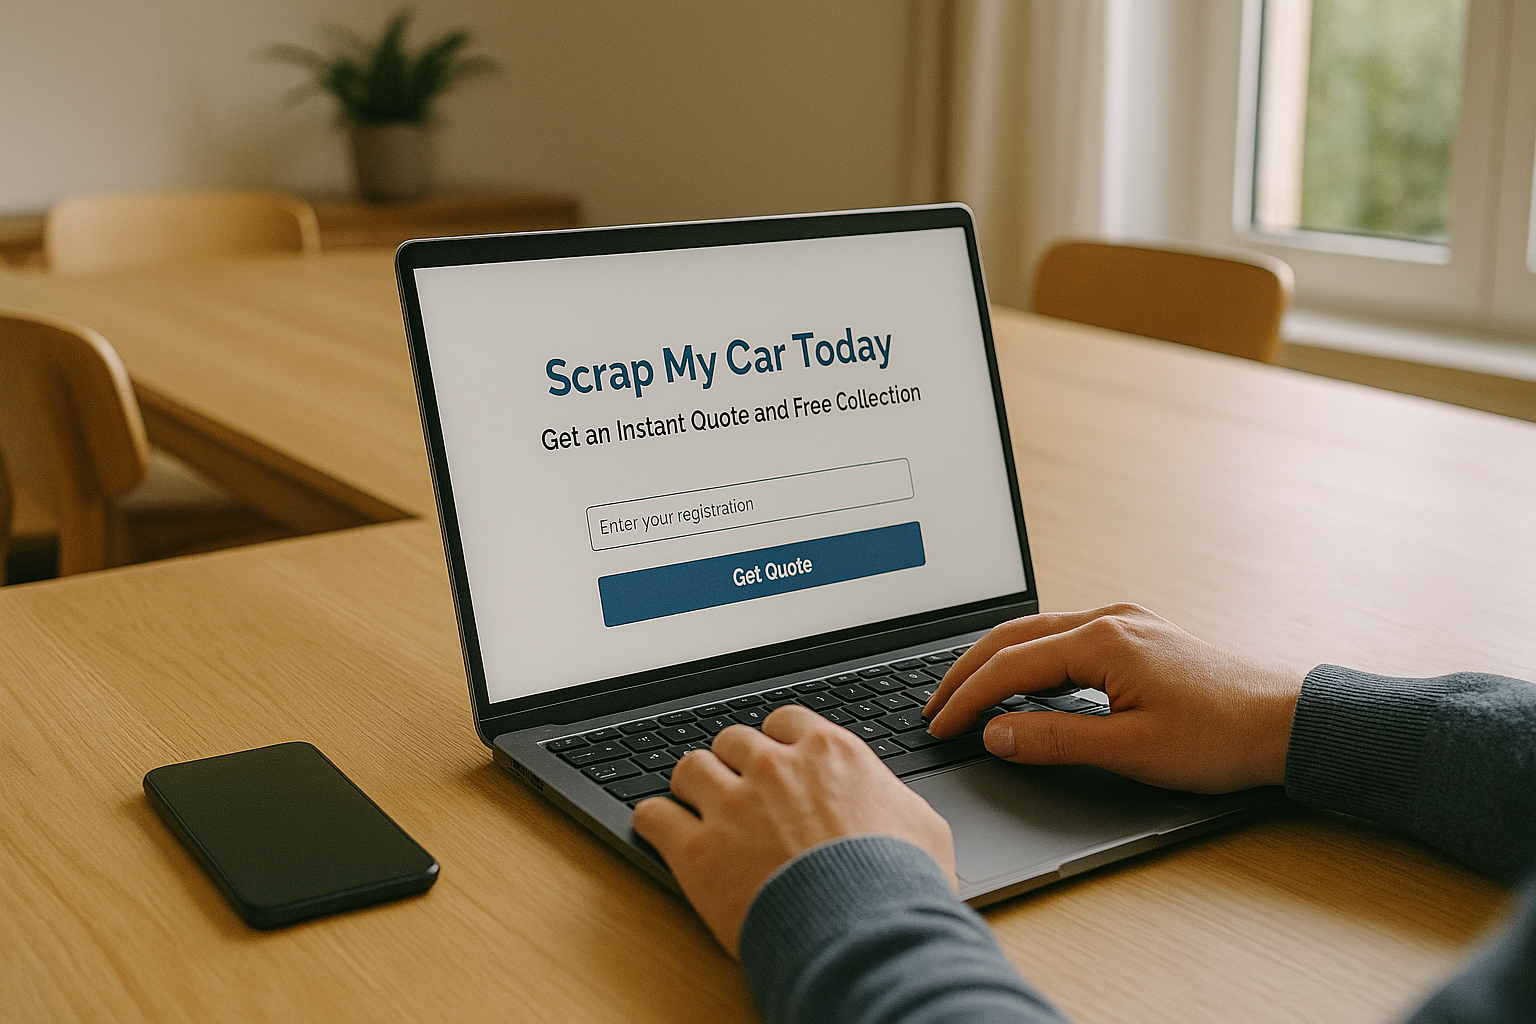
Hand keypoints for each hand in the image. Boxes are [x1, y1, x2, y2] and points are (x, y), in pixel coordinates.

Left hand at [631, 705, 954, 956]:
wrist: (864, 934)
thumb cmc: (899, 885)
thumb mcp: (923, 827)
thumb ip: (894, 800)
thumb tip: (894, 803)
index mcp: (828, 754)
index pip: (784, 721)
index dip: (775, 742)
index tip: (774, 761)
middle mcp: (775, 768)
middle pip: (731, 740)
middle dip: (732, 763)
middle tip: (736, 792)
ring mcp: (732, 806)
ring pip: (689, 768)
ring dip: (691, 787)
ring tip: (695, 809)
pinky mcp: (697, 850)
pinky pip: (653, 815)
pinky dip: (654, 822)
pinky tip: (661, 832)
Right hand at [925, 604, 1302, 792]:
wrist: (1290, 722)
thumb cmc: (1222, 737)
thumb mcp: (1131, 750)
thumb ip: (1055, 739)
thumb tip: (996, 734)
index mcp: (1102, 641)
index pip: (1009, 666)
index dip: (966, 699)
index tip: (939, 726)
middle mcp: (1110, 619)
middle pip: (1013, 637)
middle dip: (966, 672)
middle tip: (934, 706)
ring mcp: (1127, 622)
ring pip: (1037, 631)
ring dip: (996, 660)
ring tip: (965, 691)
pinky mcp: (1140, 635)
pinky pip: (1065, 635)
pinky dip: (1029, 655)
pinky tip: (1022, 678)